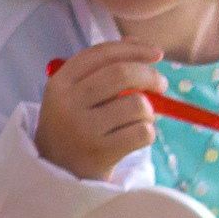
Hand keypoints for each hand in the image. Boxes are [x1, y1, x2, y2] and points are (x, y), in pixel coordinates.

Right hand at [34, 42, 163, 180]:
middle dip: (150, 75)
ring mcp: (84, 129)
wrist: (57, 174)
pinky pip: (142, 132)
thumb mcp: (75, 95)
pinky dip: (148, 132)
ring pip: (137, 105)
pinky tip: (136, 137)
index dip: (133, 49)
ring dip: (148, 111)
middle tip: (161, 84)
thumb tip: (135, 43)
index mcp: (60, 84)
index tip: (156, 53)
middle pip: (122, 74)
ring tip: (139, 119)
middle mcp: (69, 104)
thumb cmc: (72, 127)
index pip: (101, 54)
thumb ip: (101, 68)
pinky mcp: (102, 152)